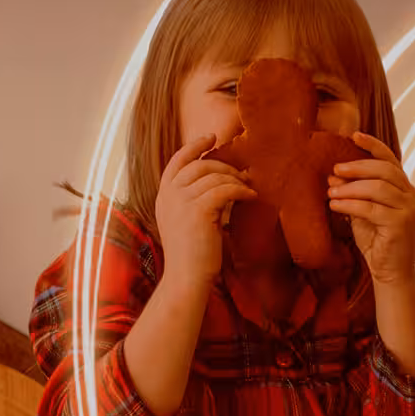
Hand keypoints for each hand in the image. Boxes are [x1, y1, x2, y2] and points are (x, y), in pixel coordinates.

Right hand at [154, 134, 255, 291]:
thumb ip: (191, 200)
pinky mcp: (198, 210)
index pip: (177, 161)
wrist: (186, 278)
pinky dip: (241, 190)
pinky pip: (225, 189)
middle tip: (242, 174)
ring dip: (236, 179)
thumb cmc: (192, 255)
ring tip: (248, 188)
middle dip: (224, 166)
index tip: (211, 137)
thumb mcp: (184, 222)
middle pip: (200, 166)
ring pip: (214, 176)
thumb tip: (217, 182)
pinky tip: (251, 196)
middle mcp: (169, 195)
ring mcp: (181, 202)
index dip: (194, 147)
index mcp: (163, 196)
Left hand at [327, 133, 414, 284]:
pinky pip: (371, 208)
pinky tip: (335, 205)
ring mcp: (409, 209)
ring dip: (351, 188)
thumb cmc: (378, 243)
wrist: (391, 273)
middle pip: (384, 170)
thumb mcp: (364, 213)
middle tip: (335, 169)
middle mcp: (411, 195)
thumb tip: (334, 176)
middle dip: (357, 167)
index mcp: (405, 189)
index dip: (373, 146)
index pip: (391, 160)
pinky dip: (350, 205)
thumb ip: (354, 194)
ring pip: (378, 188)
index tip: (353, 136)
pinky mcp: (401, 224)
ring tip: (331, 192)